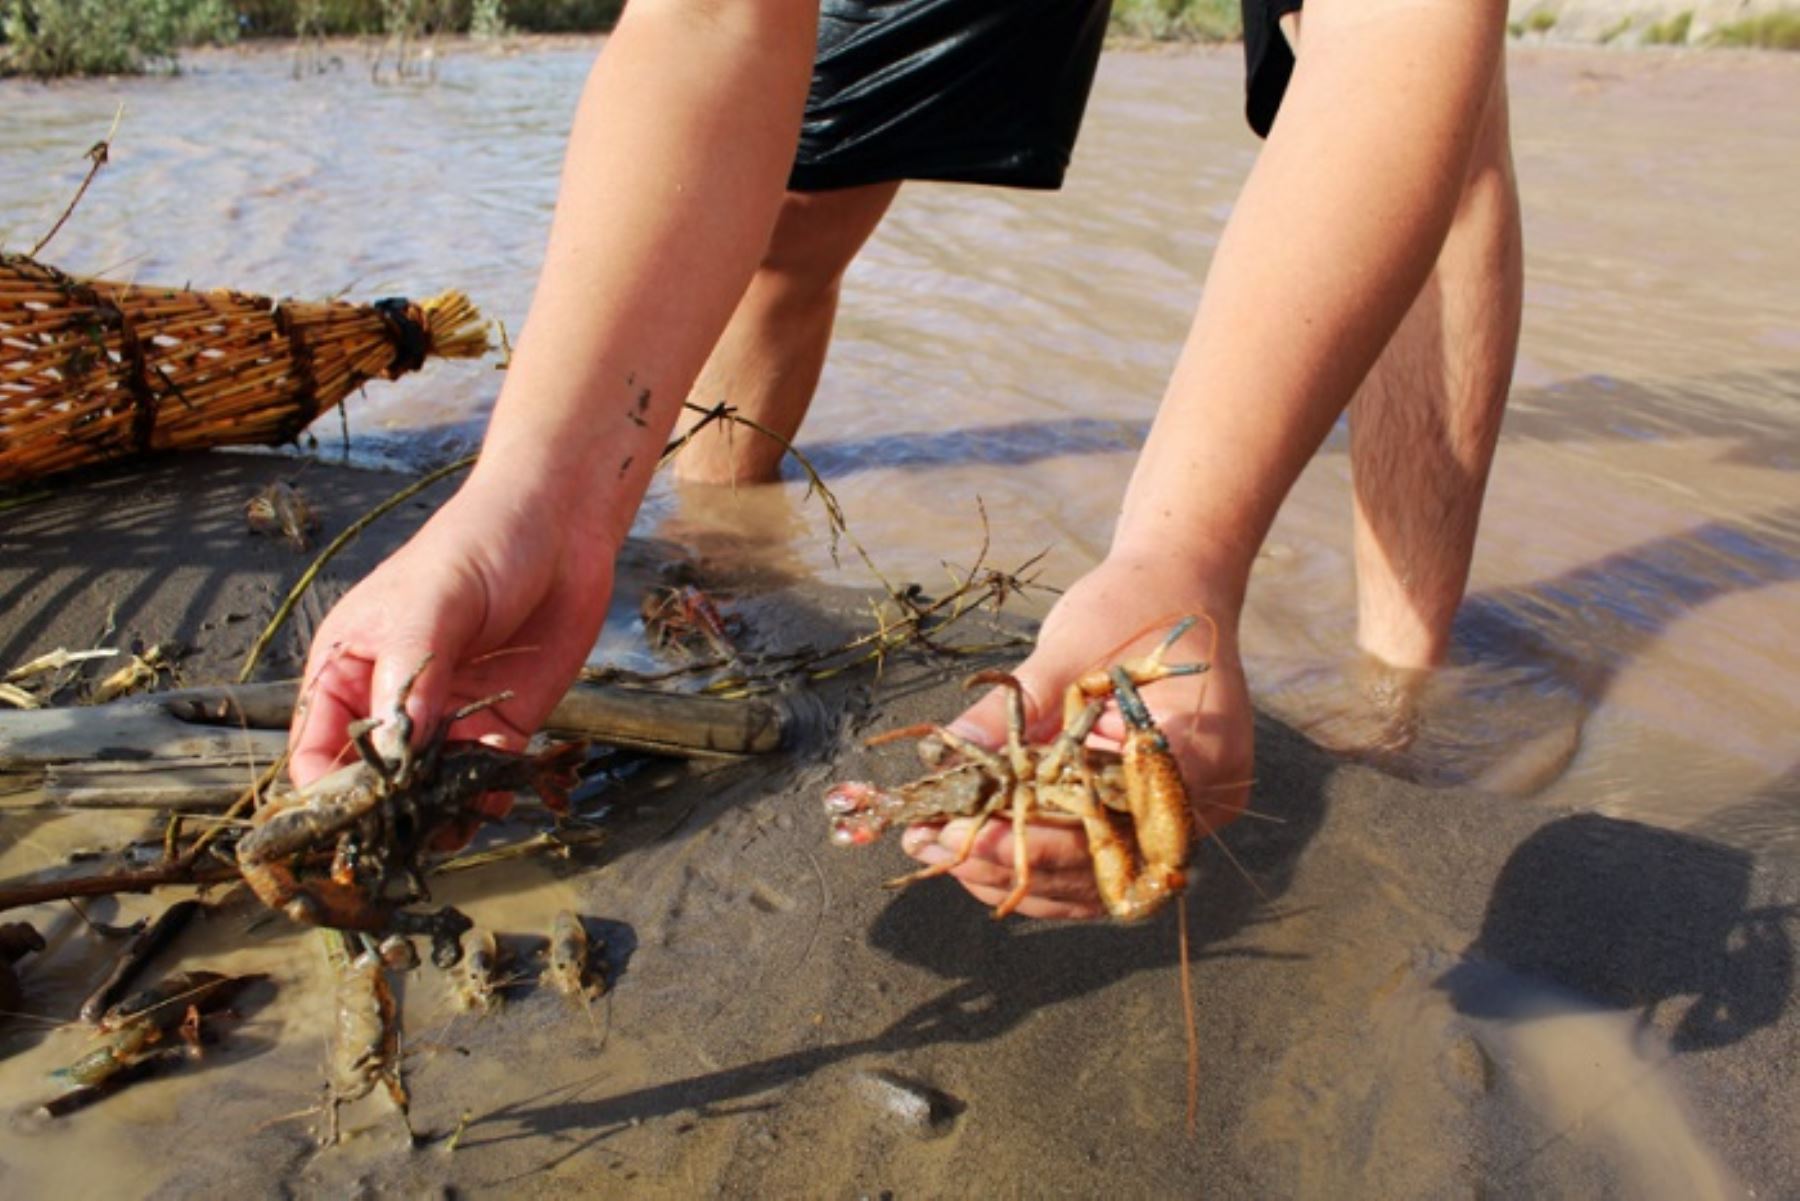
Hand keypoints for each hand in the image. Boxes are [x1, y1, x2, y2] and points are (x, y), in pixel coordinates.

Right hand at [288, 482, 615, 825]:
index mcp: (347, 670)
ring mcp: (446, 719)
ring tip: (454, 821)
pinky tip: (494, 795)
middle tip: (407, 834)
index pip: (313, 751)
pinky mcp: (501, 726)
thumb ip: (410, 678)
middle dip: (386, 814)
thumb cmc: (478, 545)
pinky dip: (486, 797)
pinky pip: (484, 781)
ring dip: (439, 814)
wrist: (562, 527)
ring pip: (428, 793)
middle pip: (372, 783)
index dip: (323, 794)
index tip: (349, 823)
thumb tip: (394, 754)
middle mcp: (391, 704)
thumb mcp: (430, 604)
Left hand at [899, 555, 1254, 919]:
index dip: (1048, 840)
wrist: (1178, 586)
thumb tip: (947, 756)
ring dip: (1012, 874)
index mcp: (1202, 753)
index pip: (1123, 821)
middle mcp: (1200, 804)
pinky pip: (1090, 868)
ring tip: (934, 847)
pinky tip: (970, 848)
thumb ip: (1013, 707)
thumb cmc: (1133, 605)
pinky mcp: (1143, 823)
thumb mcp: (1070, 647)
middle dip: (1014, 862)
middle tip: (934, 844)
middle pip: (1107, 867)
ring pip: (1093, 884)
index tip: (976, 834)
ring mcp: (1176, 822)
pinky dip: (1032, 864)